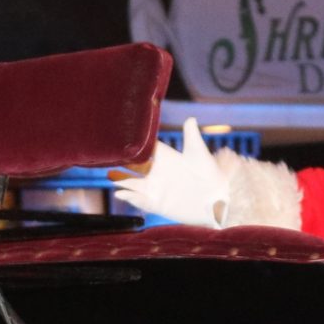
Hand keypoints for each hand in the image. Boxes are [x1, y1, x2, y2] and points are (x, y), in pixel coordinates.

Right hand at [111, 117, 227, 226]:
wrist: (218, 200)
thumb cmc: (211, 174)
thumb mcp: (199, 153)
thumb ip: (191, 136)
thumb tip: (190, 118)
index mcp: (167, 159)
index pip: (145, 150)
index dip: (132, 146)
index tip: (117, 140)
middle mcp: (159, 173)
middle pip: (134, 168)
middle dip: (121, 164)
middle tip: (106, 159)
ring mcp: (158, 190)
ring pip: (134, 185)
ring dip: (122, 182)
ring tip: (110, 177)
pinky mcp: (159, 205)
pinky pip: (141, 202)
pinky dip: (130, 198)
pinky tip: (121, 194)